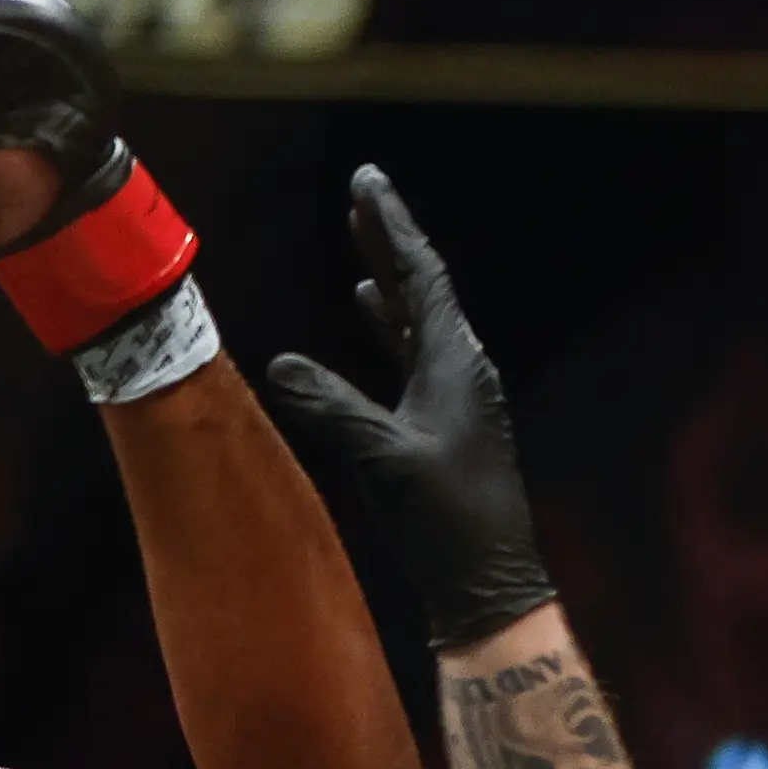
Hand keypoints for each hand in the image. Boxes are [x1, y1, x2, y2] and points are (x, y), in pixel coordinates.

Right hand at [261, 168, 557, 647]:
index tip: (366, 182)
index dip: (390, 226)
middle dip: (388, 243)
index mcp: (456, 362)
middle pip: (423, 289)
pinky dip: (391, 332)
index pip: (421, 275)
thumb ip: (330, 406)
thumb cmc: (443, 521)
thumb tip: (280, 363)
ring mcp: (458, 399)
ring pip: (419, 323)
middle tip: (361, 198)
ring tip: (359, 252)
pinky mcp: (448, 427)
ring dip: (389, 285)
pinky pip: (416, 358)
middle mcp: (463, 370)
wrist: (487, 586)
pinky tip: (373, 323)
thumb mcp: (380, 457)